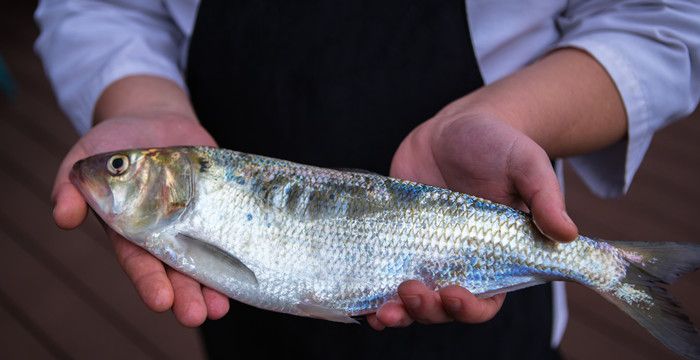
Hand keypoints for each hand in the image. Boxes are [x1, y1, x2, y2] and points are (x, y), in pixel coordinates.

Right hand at [53, 114, 229, 326]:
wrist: (153, 118)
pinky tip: (251, 266)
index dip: (150, 282)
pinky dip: (242, 247)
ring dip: (215, 285)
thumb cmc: (113, 145)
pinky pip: (234, 228)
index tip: (162, 301)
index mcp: (133, 232)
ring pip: (208, 259)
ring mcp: (197, 220)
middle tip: (196, 315)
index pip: (142, 263)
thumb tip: (62, 218)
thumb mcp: (85, 161)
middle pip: (178, 271)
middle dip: (186, 295)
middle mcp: (168, 233)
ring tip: (220, 308)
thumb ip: (70, 189)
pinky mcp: (222, 203)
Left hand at [367, 111, 577, 329]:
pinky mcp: (393, 238)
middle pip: (440, 307)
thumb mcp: (527, 165)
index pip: (485, 300)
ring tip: (381, 310)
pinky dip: (368, 292)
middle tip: (411, 292)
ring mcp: (421, 252)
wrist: (457, 127)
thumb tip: (567, 233)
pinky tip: (357, 299)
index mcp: (492, 257)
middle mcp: (455, 262)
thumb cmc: (499, 146)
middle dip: (425, 310)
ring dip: (393, 312)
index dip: (469, 308)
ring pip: (407, 299)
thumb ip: (545, 198)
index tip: (454, 294)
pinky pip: (380, 272)